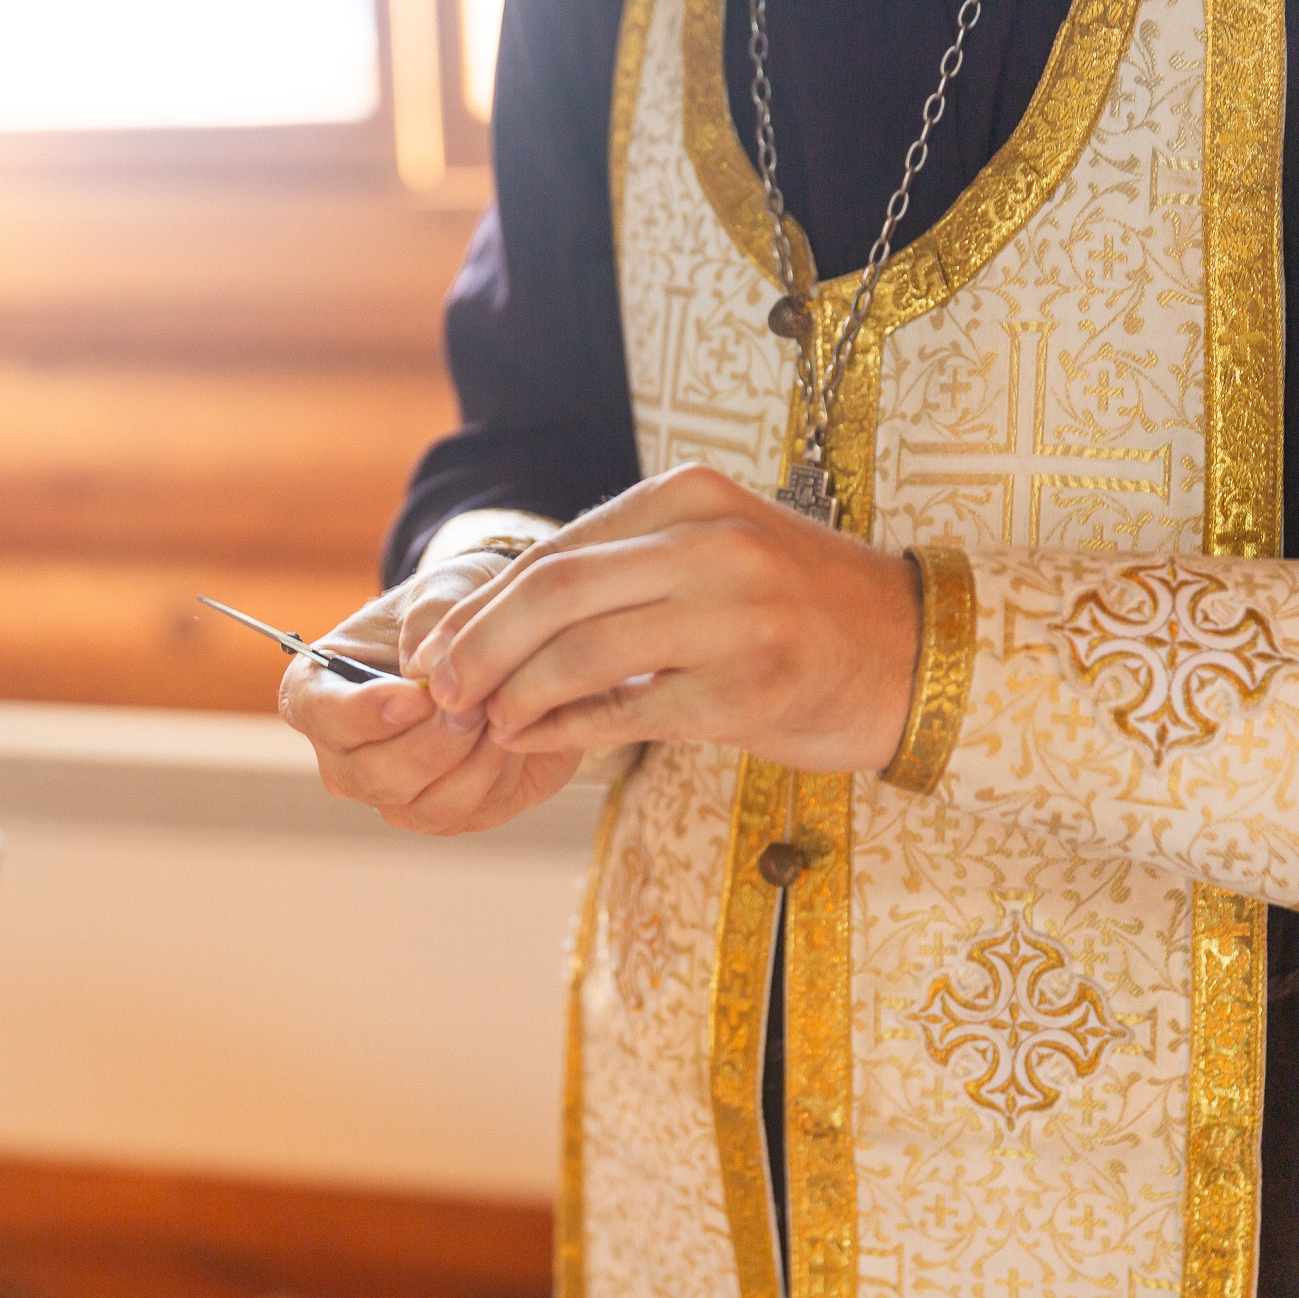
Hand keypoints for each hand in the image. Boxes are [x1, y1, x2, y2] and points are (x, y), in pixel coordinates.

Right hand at [277, 554, 584, 833]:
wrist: (498, 648)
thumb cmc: (450, 613)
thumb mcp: (443, 588)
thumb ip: (431, 617)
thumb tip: (424, 669)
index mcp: (317, 691)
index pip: (319, 714)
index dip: (367, 712)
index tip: (418, 696)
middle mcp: (342, 753)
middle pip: (371, 775)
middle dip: (432, 744)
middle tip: (477, 705)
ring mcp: (387, 791)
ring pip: (421, 805)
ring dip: (471, 762)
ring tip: (503, 713)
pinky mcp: (437, 813)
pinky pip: (465, 814)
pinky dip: (497, 778)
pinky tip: (513, 736)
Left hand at [404, 464, 919, 772]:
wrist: (919, 652)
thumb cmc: (798, 608)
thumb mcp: (713, 553)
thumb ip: (620, 570)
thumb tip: (497, 614)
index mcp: (690, 498)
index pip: (557, 549)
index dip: (483, 605)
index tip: (436, 647)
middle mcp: (711, 544)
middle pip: (554, 594)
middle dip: (478, 648)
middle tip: (439, 690)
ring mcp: (734, 616)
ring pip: (582, 652)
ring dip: (514, 695)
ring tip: (483, 722)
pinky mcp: (748, 690)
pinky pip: (629, 710)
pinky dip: (565, 729)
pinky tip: (532, 741)